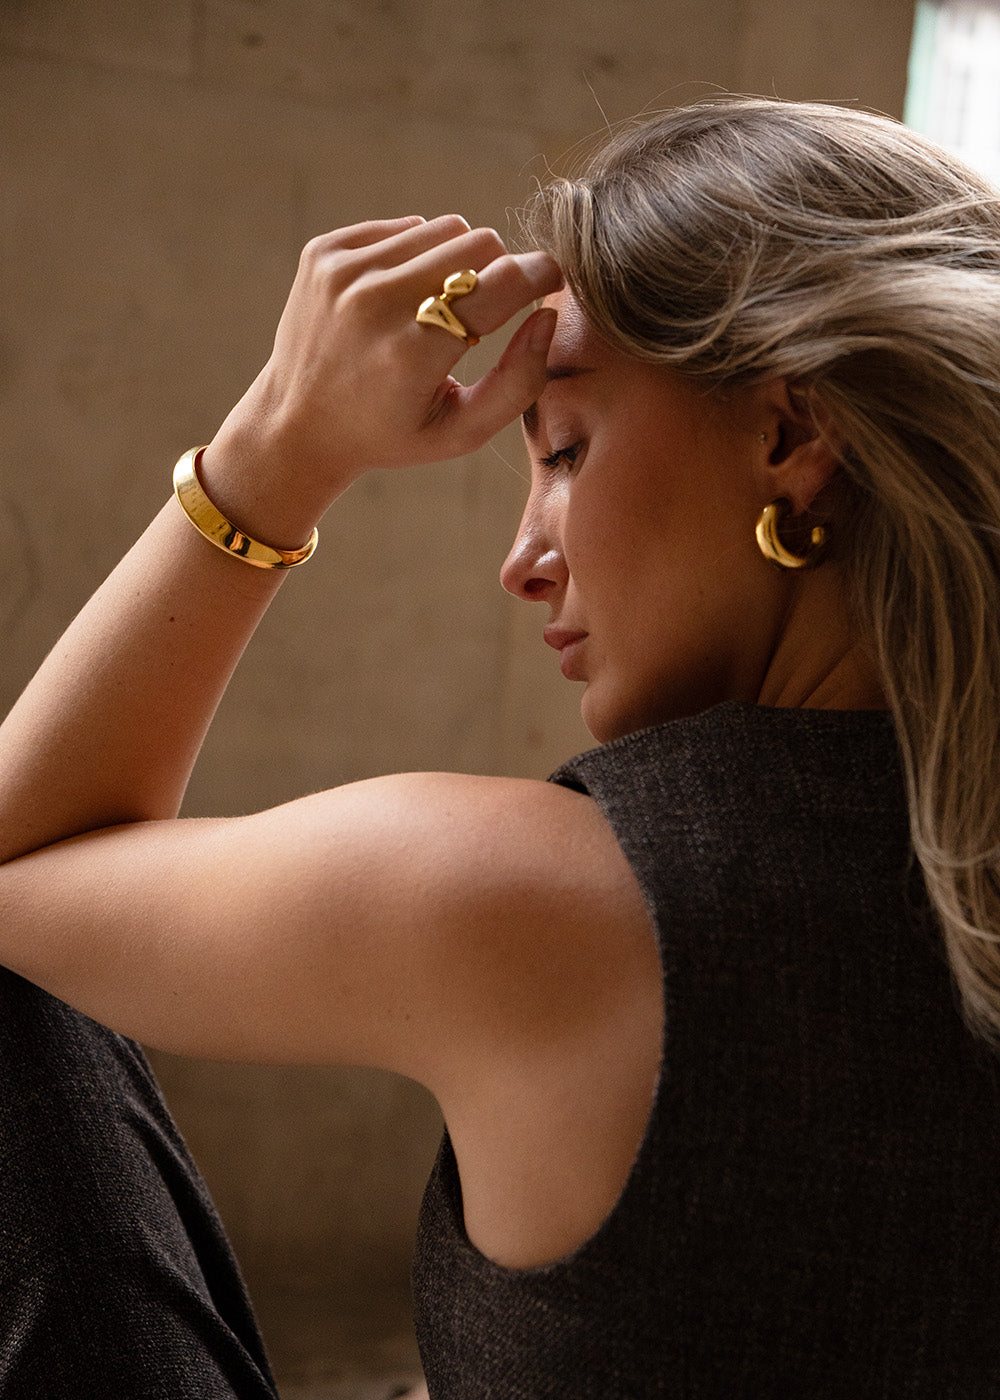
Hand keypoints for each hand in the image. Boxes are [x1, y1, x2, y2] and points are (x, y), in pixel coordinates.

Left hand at [202, 215, 561, 535]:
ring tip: (439, 310)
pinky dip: (416, 257)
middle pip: (478, 242)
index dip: (540, 274)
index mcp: (413, 352)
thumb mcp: (462, 432)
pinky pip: (403, 228)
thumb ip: (519, 382)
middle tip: (487, 311)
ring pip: (443, 228)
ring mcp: (344, 270)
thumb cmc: (391, 433)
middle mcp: (375, 301)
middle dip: (498, 270)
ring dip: (455, 264)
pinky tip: (402, 300)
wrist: (295, 425)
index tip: (552, 280)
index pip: (502, 282)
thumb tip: (546, 315)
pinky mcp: (325, 251)